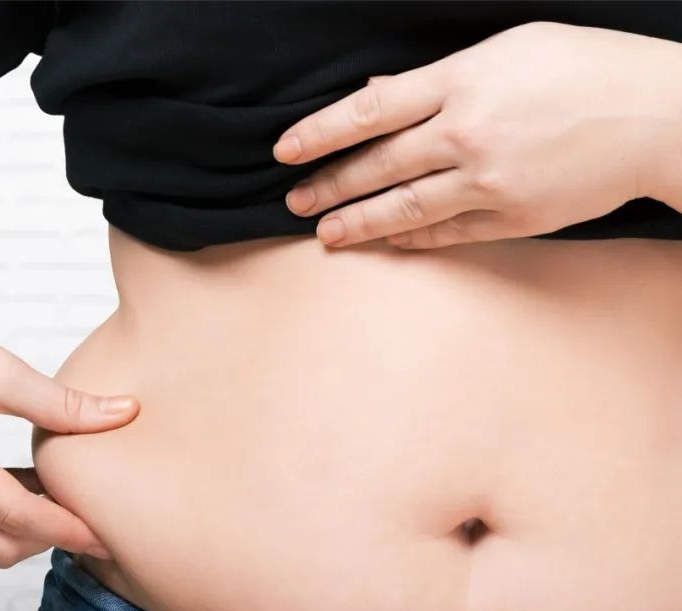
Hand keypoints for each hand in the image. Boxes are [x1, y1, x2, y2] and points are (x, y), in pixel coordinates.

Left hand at [274, 21, 676, 249]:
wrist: (661, 116)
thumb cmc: (586, 68)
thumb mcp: (510, 50)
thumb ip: (438, 78)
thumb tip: (377, 92)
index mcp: (463, 81)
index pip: (369, 110)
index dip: (320, 132)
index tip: (285, 150)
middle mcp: (467, 133)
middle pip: (377, 164)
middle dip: (329, 185)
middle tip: (294, 202)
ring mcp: (489, 180)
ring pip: (405, 206)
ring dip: (358, 222)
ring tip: (326, 233)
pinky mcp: (513, 216)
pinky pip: (448, 231)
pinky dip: (412, 237)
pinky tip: (385, 240)